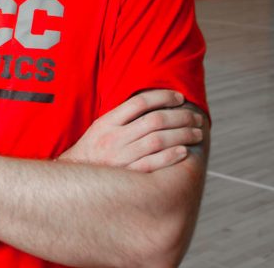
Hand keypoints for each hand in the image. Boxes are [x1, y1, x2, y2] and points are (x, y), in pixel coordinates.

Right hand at [59, 89, 203, 171]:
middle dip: (180, 117)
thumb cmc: (94, 149)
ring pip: (158, 141)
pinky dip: (171, 156)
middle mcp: (114, 138)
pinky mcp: (127, 174)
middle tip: (195, 117)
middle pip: (154, 121)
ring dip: (182, 135)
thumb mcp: (101, 127)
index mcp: (107, 122)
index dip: (162, 97)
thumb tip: (155, 103)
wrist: (76, 175)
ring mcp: (120, 157)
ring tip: (196, 133)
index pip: (139, 102)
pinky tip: (184, 150)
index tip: (179, 97)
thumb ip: (123, 116)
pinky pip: (153, 164)